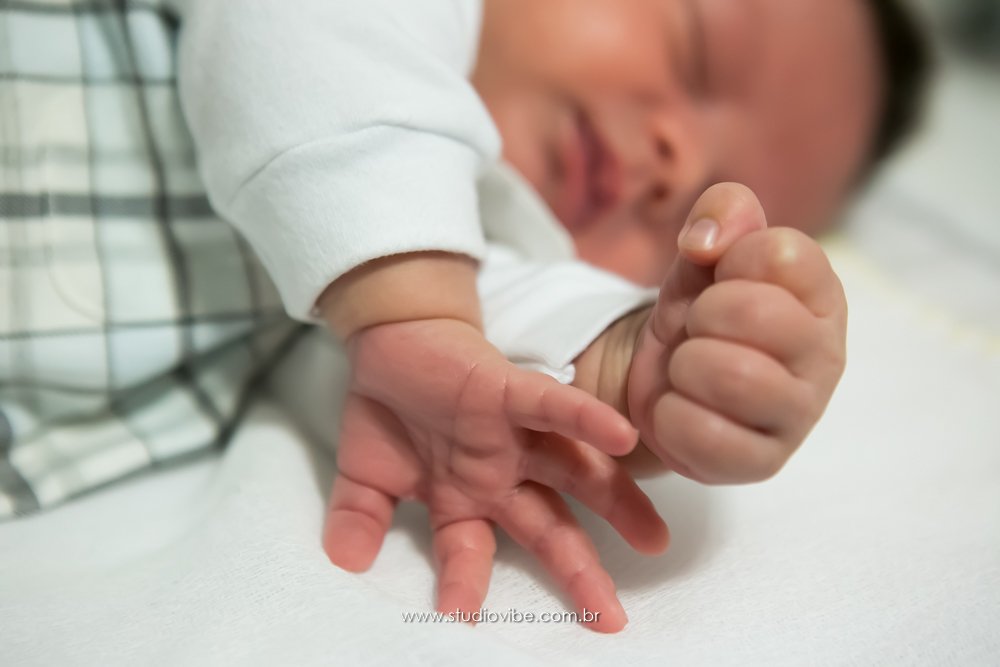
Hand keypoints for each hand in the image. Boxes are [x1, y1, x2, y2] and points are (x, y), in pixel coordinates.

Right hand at [323, 318, 668, 632]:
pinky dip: (586, 420)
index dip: (466, 584)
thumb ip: (360, 517)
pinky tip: (622, 437)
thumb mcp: (366, 472)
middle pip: (548, 529)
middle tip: (610, 618)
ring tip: (653, 538)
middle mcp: (500, 475)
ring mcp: (512, 436)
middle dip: (579, 573)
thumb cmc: (390, 406)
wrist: (393, 337)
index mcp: (465, 500)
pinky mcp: (511, 390)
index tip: (463, 619)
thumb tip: (344, 560)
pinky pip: (553, 406)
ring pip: (573, 473)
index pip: (472, 554)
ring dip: (616, 503)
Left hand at [627, 183, 847, 482]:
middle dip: (702, 316)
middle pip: (753, 314)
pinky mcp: (764, 462)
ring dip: (686, 366)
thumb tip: (709, 239)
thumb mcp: (706, 249)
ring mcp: (799, 414)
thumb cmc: (700, 309)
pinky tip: (680, 408)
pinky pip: (707, 436)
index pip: (782, 254)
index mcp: (820, 294)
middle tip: (698, 330)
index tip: (720, 280)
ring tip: (688, 370)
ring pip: (733, 376)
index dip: (730, 263)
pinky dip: (672, 416)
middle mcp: (825, 354)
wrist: (665, 376)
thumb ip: (722, 212)